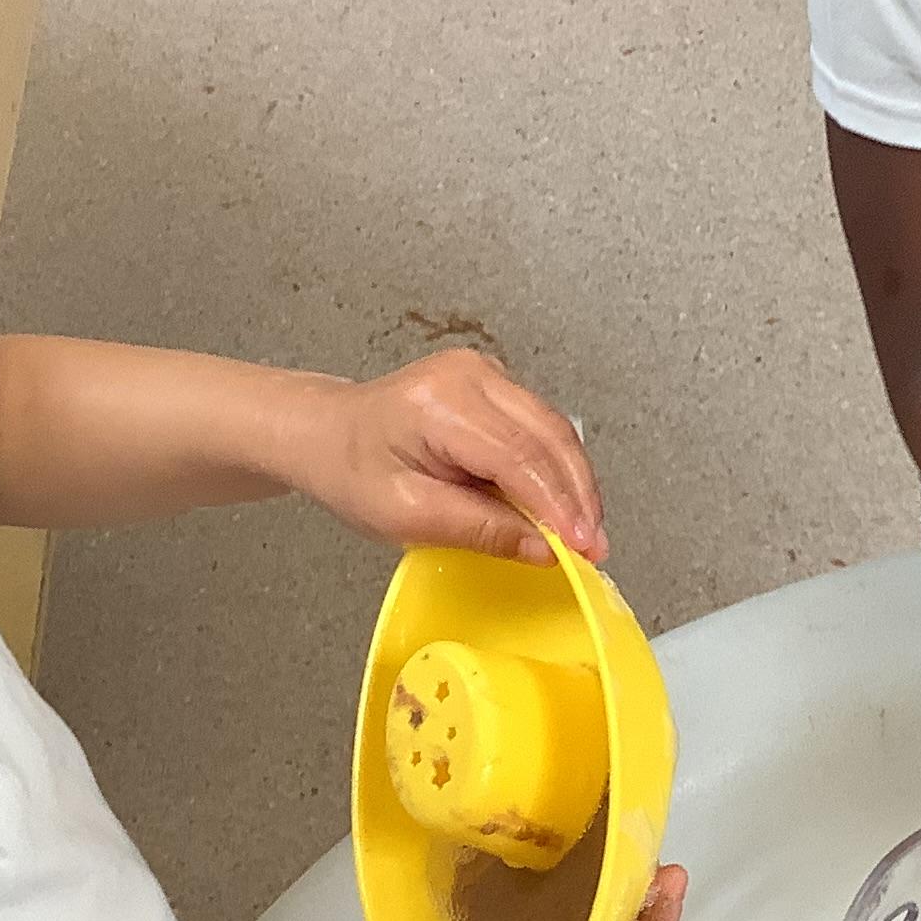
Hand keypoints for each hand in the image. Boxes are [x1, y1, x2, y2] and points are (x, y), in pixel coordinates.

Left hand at [286, 349, 605, 564]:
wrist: (326, 433)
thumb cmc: (351, 470)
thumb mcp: (406, 515)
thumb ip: (479, 529)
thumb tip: (542, 548)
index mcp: (440, 403)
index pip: (519, 456)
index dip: (558, 506)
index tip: (581, 547)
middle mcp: (469, 374)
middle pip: (549, 436)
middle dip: (578, 496)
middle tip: (594, 547)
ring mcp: (485, 373)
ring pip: (554, 429)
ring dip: (574, 484)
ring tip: (583, 533)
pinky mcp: (495, 384)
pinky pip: (541, 427)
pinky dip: (556, 469)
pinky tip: (561, 504)